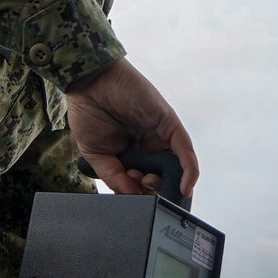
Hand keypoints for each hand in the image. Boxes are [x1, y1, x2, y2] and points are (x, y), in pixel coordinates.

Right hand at [65, 57, 198, 196]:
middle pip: (164, 177)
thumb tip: (133, 195)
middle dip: (155, 191)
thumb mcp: (96, 154)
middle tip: (139, 190)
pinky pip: (186, 151)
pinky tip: (183, 188)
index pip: (145, 181)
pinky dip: (190, 171)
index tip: (129, 195)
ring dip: (169, 184)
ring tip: (148, 184)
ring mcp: (160, 135)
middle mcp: (149, 145)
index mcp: (131, 153)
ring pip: (177, 168)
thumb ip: (114, 177)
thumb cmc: (88, 112)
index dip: (141, 194)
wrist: (88, 82)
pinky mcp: (169, 123)